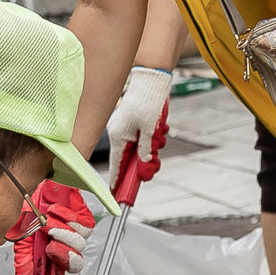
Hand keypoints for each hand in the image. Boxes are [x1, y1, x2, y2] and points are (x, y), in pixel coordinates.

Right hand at [7, 181, 96, 274]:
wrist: (38, 183)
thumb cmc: (28, 208)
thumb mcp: (21, 239)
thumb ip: (25, 264)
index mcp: (48, 259)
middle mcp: (63, 250)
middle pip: (74, 266)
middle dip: (63, 257)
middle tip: (51, 247)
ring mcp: (76, 236)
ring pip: (78, 246)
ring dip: (61, 234)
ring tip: (49, 223)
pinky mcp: (85, 221)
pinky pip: (83, 228)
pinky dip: (68, 219)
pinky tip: (57, 212)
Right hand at [106, 67, 170, 205]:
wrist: (153, 80)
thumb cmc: (148, 102)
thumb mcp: (149, 131)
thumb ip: (146, 151)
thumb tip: (144, 167)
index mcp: (118, 136)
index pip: (116, 164)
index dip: (117, 180)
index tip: (116, 194)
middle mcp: (120, 134)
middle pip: (132, 159)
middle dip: (146, 160)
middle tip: (155, 161)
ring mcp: (128, 129)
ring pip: (142, 149)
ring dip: (154, 146)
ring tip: (159, 134)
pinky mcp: (136, 124)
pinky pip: (146, 139)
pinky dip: (155, 137)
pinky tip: (160, 127)